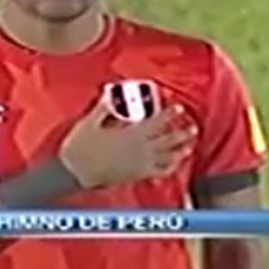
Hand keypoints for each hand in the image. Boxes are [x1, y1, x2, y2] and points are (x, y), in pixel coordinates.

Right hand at [58, 96, 197, 188]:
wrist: (74, 172)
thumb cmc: (81, 146)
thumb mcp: (91, 122)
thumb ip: (105, 107)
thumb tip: (112, 92)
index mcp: (131, 134)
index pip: (156, 122)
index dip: (169, 114)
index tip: (180, 108)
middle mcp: (139, 149)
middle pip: (167, 141)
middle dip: (182, 135)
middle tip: (194, 129)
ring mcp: (139, 164)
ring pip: (165, 158)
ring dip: (179, 152)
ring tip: (189, 148)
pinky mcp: (135, 175)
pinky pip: (156, 173)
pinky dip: (167, 169)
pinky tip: (172, 167)